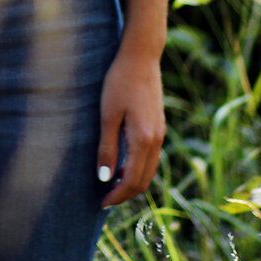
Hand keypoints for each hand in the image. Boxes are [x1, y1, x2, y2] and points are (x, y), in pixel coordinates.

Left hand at [97, 43, 164, 207]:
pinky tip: (122, 165)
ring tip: (111, 186)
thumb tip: (104, 178)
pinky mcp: (158, 126)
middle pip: (144, 180)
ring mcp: (160, 133)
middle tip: (104, 200)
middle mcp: (156, 140)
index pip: (132, 180)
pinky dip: (138, 169)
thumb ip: (107, 147)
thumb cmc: (119, 82)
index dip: (117, 196)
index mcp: (144, 140)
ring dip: (132, 182)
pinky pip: (151, 158)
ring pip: (149, 170)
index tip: (101, 203)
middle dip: (125, 194)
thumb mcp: (108, 115)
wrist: (141, 57)